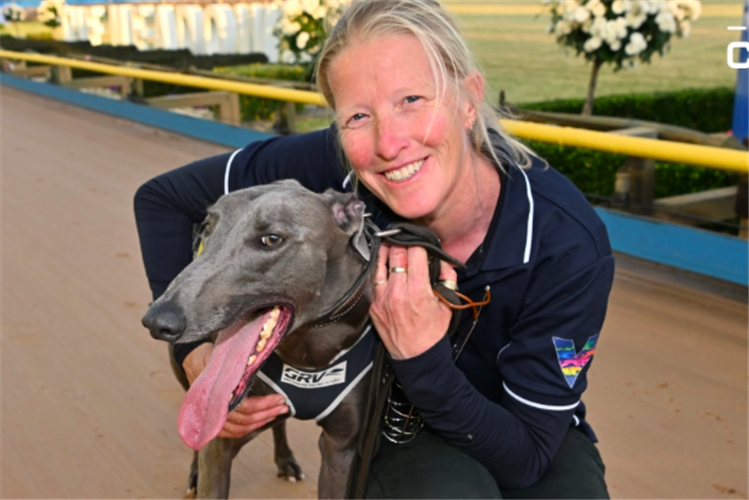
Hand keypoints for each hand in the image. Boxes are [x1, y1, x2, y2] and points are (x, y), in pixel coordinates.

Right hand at [182, 343, 288, 438]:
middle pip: (245, 420)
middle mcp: (213, 410)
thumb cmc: (209, 357)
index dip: (264, 405)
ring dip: (259, 423)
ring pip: (239, 428)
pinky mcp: (211, 419)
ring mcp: (211, 417)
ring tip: (275, 414)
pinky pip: (230, 432)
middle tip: (283, 407)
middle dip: (267, 414)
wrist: (192, 359)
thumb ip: (238, 369)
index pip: (245, 407)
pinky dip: (245, 430)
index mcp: (216, 395)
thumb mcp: (223, 359)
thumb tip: (258, 370)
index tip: (280, 399)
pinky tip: (258, 423)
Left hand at [370, 243, 456, 359]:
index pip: (415, 253)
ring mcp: (382, 298)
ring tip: (390, 246)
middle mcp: (397, 292)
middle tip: (404, 241)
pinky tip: (384, 267)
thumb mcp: (447, 304)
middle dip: (402, 244)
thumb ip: (447, 278)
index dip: (418, 244)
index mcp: (418, 290)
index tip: (420, 243)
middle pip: (396, 254)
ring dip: (387, 253)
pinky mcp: (374, 306)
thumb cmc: (432, 332)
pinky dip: (380, 271)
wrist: (416, 357)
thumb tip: (441, 260)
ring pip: (380, 264)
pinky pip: (375, 281)